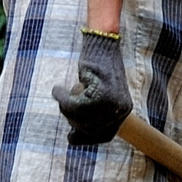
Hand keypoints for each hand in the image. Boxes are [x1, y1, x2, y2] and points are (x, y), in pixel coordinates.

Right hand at [53, 29, 131, 144]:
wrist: (101, 42)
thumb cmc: (96, 68)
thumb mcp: (99, 93)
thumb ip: (93, 113)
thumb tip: (74, 138)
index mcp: (124, 111)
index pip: (105, 136)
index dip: (86, 138)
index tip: (72, 136)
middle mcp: (121, 108)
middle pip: (89, 128)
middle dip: (72, 120)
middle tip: (63, 106)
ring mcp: (112, 100)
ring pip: (80, 117)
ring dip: (64, 107)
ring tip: (58, 95)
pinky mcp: (100, 90)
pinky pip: (74, 104)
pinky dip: (62, 97)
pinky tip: (57, 90)